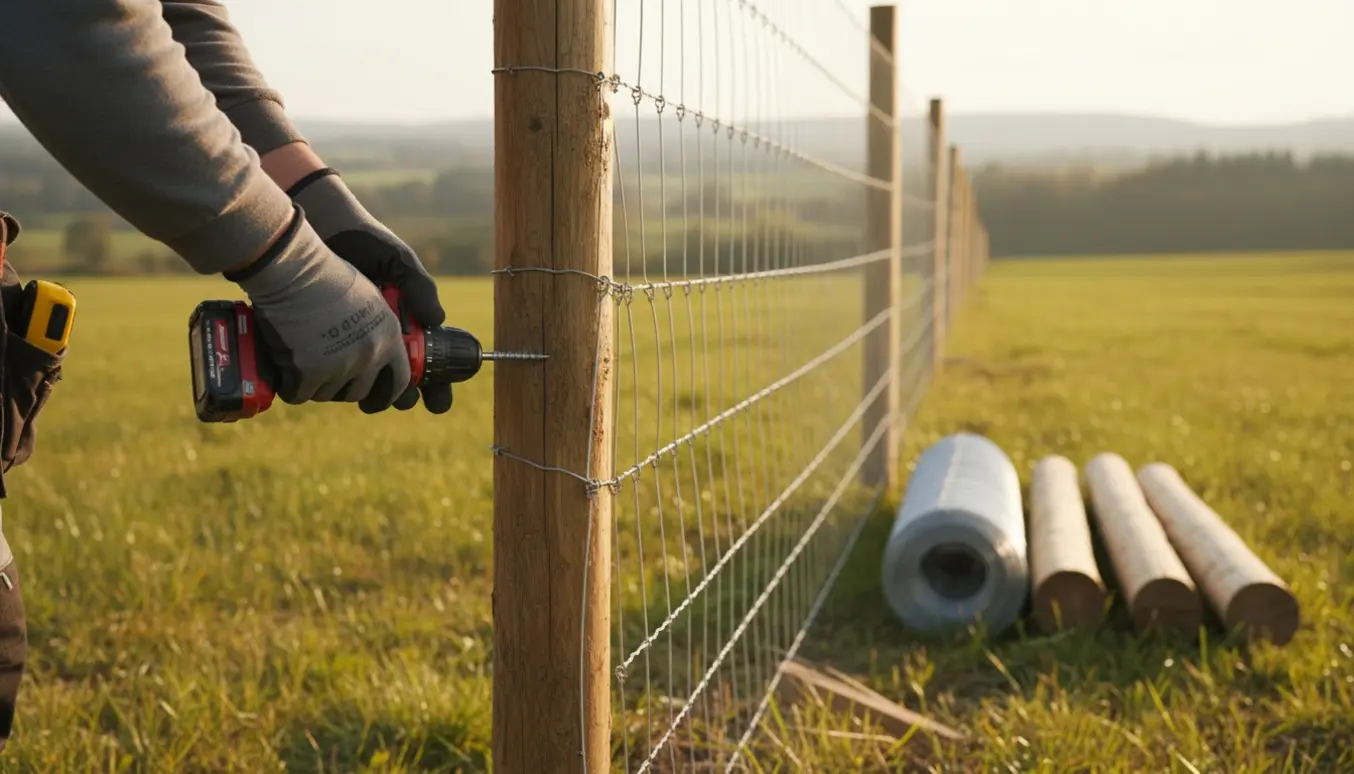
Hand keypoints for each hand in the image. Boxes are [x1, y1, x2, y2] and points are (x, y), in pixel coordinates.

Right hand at [225, 206, 410, 413]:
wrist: (292, 262)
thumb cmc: (336, 260)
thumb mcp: (390, 263)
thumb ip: (417, 290)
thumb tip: (435, 320)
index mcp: (389, 337)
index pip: (399, 381)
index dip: (388, 391)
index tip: (377, 393)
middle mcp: (369, 356)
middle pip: (361, 392)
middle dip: (348, 386)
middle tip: (332, 369)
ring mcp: (338, 367)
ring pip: (329, 393)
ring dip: (317, 383)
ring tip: (307, 356)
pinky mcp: (307, 372)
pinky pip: (299, 394)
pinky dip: (291, 385)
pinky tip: (287, 366)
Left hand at [288, 170, 451, 413]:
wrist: (321, 228)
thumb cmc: (366, 242)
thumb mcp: (400, 262)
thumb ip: (421, 288)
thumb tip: (437, 320)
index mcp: (406, 323)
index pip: (426, 362)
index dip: (435, 387)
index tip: (437, 402)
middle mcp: (380, 336)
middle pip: (397, 381)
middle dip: (402, 397)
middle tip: (401, 400)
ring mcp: (351, 340)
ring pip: (364, 381)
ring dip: (369, 393)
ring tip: (367, 396)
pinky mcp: (322, 339)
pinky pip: (331, 367)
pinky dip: (334, 379)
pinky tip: (333, 382)